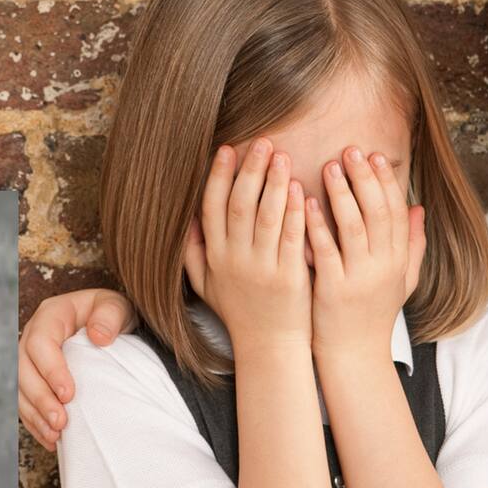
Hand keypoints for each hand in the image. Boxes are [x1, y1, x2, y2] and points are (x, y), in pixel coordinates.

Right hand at [19, 288, 132, 449]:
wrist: (107, 325)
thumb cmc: (111, 315)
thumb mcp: (117, 307)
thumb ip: (109, 316)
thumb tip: (99, 337)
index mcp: (50, 316)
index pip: (40, 343)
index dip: (50, 370)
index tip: (69, 395)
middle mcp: (32, 337)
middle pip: (23, 370)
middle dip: (40, 399)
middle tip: (61, 421)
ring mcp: (29, 360)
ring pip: (19, 390)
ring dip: (35, 415)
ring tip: (56, 435)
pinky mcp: (33, 380)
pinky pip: (25, 403)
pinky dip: (36, 423)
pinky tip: (51, 439)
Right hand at [185, 138, 310, 354]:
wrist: (268, 346)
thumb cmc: (238, 312)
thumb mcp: (206, 285)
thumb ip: (193, 252)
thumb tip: (186, 220)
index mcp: (214, 257)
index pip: (212, 208)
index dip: (218, 177)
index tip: (228, 149)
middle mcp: (234, 260)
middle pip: (240, 206)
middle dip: (250, 171)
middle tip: (262, 142)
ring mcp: (261, 269)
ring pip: (267, 217)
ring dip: (275, 184)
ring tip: (283, 156)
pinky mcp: (289, 277)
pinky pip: (292, 238)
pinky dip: (296, 213)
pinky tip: (300, 189)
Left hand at [304, 146, 424, 360]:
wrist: (353, 354)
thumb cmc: (371, 313)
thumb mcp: (400, 279)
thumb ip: (410, 244)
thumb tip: (417, 208)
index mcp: (397, 259)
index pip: (394, 210)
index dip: (385, 182)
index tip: (374, 156)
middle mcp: (382, 265)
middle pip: (377, 211)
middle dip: (364, 178)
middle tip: (350, 150)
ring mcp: (359, 277)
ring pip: (353, 226)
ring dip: (341, 194)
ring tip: (329, 167)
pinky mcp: (333, 289)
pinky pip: (325, 250)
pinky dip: (317, 224)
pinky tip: (305, 203)